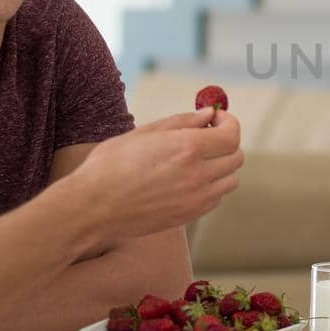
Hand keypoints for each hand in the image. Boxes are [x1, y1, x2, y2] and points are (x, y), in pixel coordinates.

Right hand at [71, 108, 243, 245]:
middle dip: (226, 142)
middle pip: (236, 157)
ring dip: (221, 166)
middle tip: (206, 137)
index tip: (216, 118)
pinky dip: (211, 186)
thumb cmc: (111, 164)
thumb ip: (182, 122)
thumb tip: (208, 114)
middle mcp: (198, 175)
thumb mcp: (145, 133)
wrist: (93, 207)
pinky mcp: (189, 216)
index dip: (228, 122)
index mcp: (188, 149)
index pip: (232, 135)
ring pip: (231, 180)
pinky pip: (216, 198)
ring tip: (197, 159)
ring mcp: (196, 199)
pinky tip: (188, 179)